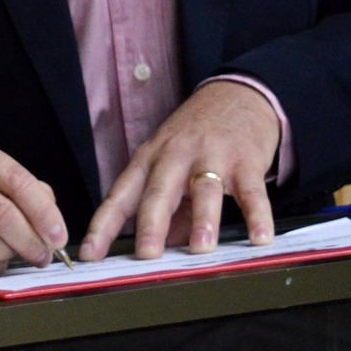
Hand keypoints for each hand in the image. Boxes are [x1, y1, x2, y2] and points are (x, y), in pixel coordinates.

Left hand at [80, 81, 280, 261]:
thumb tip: (163, 251)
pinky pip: (251, 190)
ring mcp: (211, 155)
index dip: (103, 225)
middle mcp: (174, 156)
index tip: (90, 254)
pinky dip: (256, 215)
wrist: (235, 95)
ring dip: (203, 220)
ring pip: (204, 189)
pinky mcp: (246, 160)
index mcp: (149, 160)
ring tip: (201, 248)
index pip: (120, 196)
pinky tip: (259, 237)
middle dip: (151, 225)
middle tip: (146, 255)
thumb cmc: (196, 136)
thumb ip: (167, 209)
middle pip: (158, 191)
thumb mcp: (170, 165)